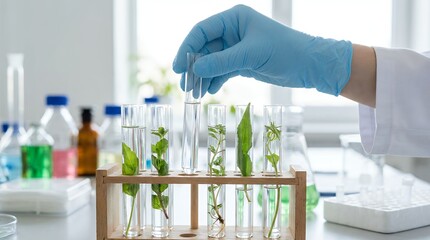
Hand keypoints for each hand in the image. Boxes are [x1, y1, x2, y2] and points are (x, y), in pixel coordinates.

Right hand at [173, 4, 352, 95]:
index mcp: (234, 19)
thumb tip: (195, 68)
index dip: (187, 48)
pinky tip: (208, 90)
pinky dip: (215, 80)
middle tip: (185, 84)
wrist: (309, 65)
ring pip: (212, 61)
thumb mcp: (251, 54)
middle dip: (194, 66)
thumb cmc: (285, 51)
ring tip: (194, 91)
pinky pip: (222, 71)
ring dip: (202, 76)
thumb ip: (222, 62)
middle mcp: (233, 31)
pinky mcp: (243, 62)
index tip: (177, 67)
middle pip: (204, 48)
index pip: (202, 31)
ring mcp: (237, 48)